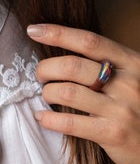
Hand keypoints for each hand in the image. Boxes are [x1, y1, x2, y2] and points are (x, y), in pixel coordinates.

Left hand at [27, 24, 139, 163]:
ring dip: (47, 92)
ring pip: (67, 92)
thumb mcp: (128, 79)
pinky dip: (49, 119)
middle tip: (40, 75)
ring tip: (45, 95)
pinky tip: (42, 117)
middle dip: (46, 68)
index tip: (34, 30)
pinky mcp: (111, 133)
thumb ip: (104, 66)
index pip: (89, 41)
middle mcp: (127, 83)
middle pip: (72, 66)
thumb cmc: (136, 107)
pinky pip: (70, 123)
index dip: (58, 33)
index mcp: (131, 63)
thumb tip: (62, 57)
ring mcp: (120, 109)